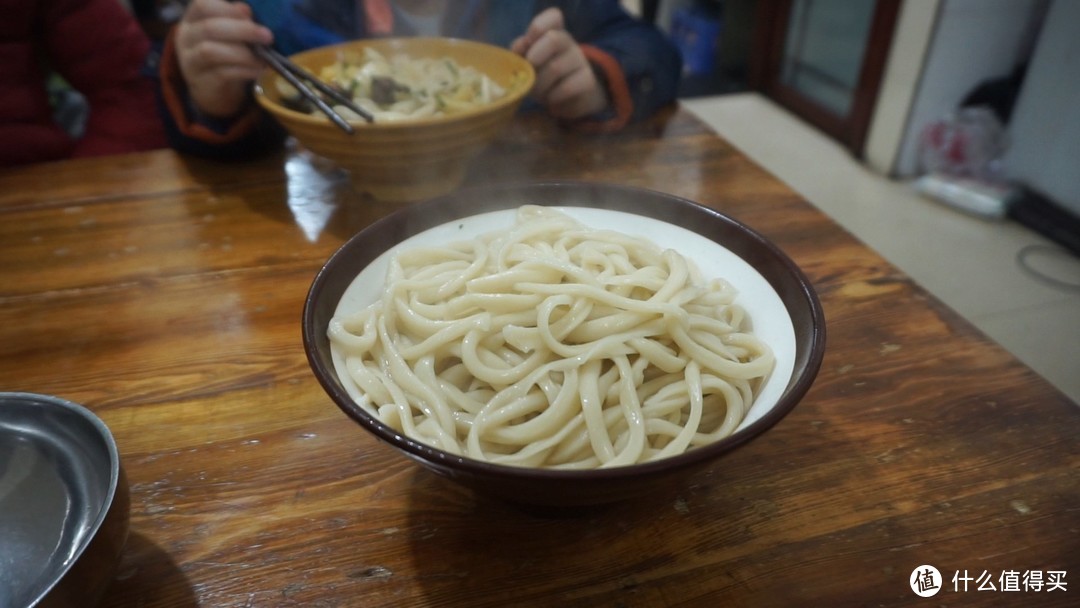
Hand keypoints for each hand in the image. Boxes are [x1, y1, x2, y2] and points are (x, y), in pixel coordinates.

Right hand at [175, 0, 272, 117]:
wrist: (213, 88)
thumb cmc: (224, 53)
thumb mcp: (230, 34)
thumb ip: (236, 20)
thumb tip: (245, 9)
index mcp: (192, 19)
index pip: (202, 5)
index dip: (227, 9)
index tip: (250, 16)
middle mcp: (186, 38)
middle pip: (209, 28)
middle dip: (242, 30)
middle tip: (267, 36)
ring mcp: (190, 61)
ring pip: (211, 52)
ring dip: (243, 54)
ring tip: (263, 58)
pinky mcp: (200, 82)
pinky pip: (221, 73)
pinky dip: (243, 70)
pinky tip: (257, 70)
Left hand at [511, 8, 607, 119]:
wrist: (568, 99)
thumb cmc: (542, 76)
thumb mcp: (528, 62)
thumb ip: (520, 51)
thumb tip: (521, 46)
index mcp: (552, 32)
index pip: (553, 16)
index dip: (538, 27)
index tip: (528, 42)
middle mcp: (568, 42)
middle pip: (554, 39)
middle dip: (534, 60)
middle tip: (529, 74)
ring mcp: (580, 60)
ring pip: (556, 68)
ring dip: (540, 85)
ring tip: (537, 93)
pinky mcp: (588, 80)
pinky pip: (566, 88)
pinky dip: (553, 97)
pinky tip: (551, 100)